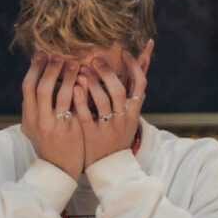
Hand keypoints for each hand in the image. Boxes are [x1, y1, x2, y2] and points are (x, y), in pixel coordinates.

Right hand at [21, 53, 83, 180]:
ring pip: (60, 94)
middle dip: (50, 68)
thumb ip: (31, 111)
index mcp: (28, 117)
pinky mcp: (71, 131)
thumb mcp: (33, 129)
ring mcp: (55, 125)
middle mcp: (39, 120)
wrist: (59, 170)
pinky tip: (85, 81)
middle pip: (41, 87)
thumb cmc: (48, 147)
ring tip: (75, 63)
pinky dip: (78, 91)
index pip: (27, 87)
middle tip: (59, 54)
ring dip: (68, 76)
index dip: (34, 68)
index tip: (41, 54)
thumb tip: (29, 90)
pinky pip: (75, 106)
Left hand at [73, 50, 146, 167]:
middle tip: (95, 59)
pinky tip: (74, 87)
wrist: (110, 165)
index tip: (123, 51)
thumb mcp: (130, 114)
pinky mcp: (92, 134)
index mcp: (134, 111)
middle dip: (106, 72)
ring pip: (102, 101)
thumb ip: (133, 89)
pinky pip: (86, 114)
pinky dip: (80, 99)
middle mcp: (123, 118)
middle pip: (118, 90)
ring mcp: (108, 127)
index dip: (133, 65)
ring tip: (82, 70)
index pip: (140, 83)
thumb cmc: (119, 133)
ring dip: (92, 82)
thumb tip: (143, 60)